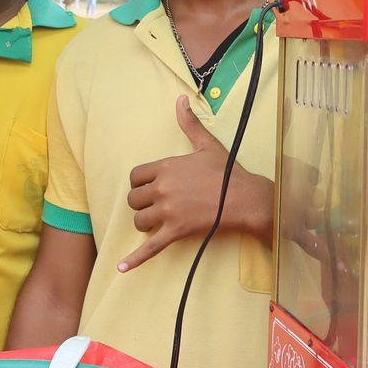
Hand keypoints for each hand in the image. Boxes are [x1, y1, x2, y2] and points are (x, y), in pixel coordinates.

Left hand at [120, 96, 269, 272]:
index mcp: (166, 167)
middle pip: (134, 199)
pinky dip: (134, 259)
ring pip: (139, 221)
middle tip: (158, 205)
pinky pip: (150, 248)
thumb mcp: (206, 145)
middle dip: (143, 203)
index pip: (136, 176)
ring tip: (158, 222)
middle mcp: (162, 189)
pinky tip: (121, 267)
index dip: (141, 183)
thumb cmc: (227, 173)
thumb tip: (180, 100)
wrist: (246, 199)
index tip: (151, 187)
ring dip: (145, 223)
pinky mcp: (175, 232)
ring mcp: (168, 212)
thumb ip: (189, 124)